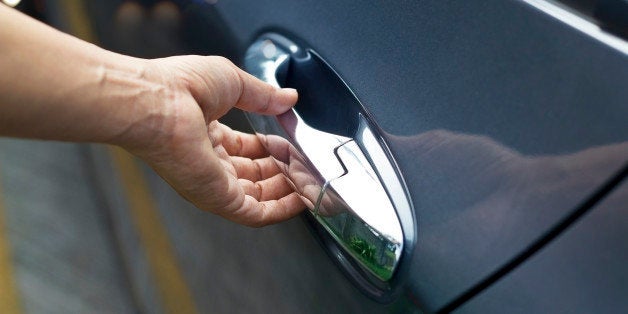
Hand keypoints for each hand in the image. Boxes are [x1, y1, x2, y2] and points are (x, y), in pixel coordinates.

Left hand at [118, 56, 304, 226]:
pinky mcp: (218, 198)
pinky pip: (255, 214)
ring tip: (310, 181)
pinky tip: (301, 201)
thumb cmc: (179, 86)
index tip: (293, 143)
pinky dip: (281, 210)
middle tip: (305, 163)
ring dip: (286, 191)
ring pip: (258, 197)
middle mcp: (210, 161)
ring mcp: (214, 182)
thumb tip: (289, 98)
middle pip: (254, 175)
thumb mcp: (233, 81)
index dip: (272, 148)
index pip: (246, 149)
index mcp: (208, 133)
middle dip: (282, 170)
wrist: (157, 103)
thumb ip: (264, 94)